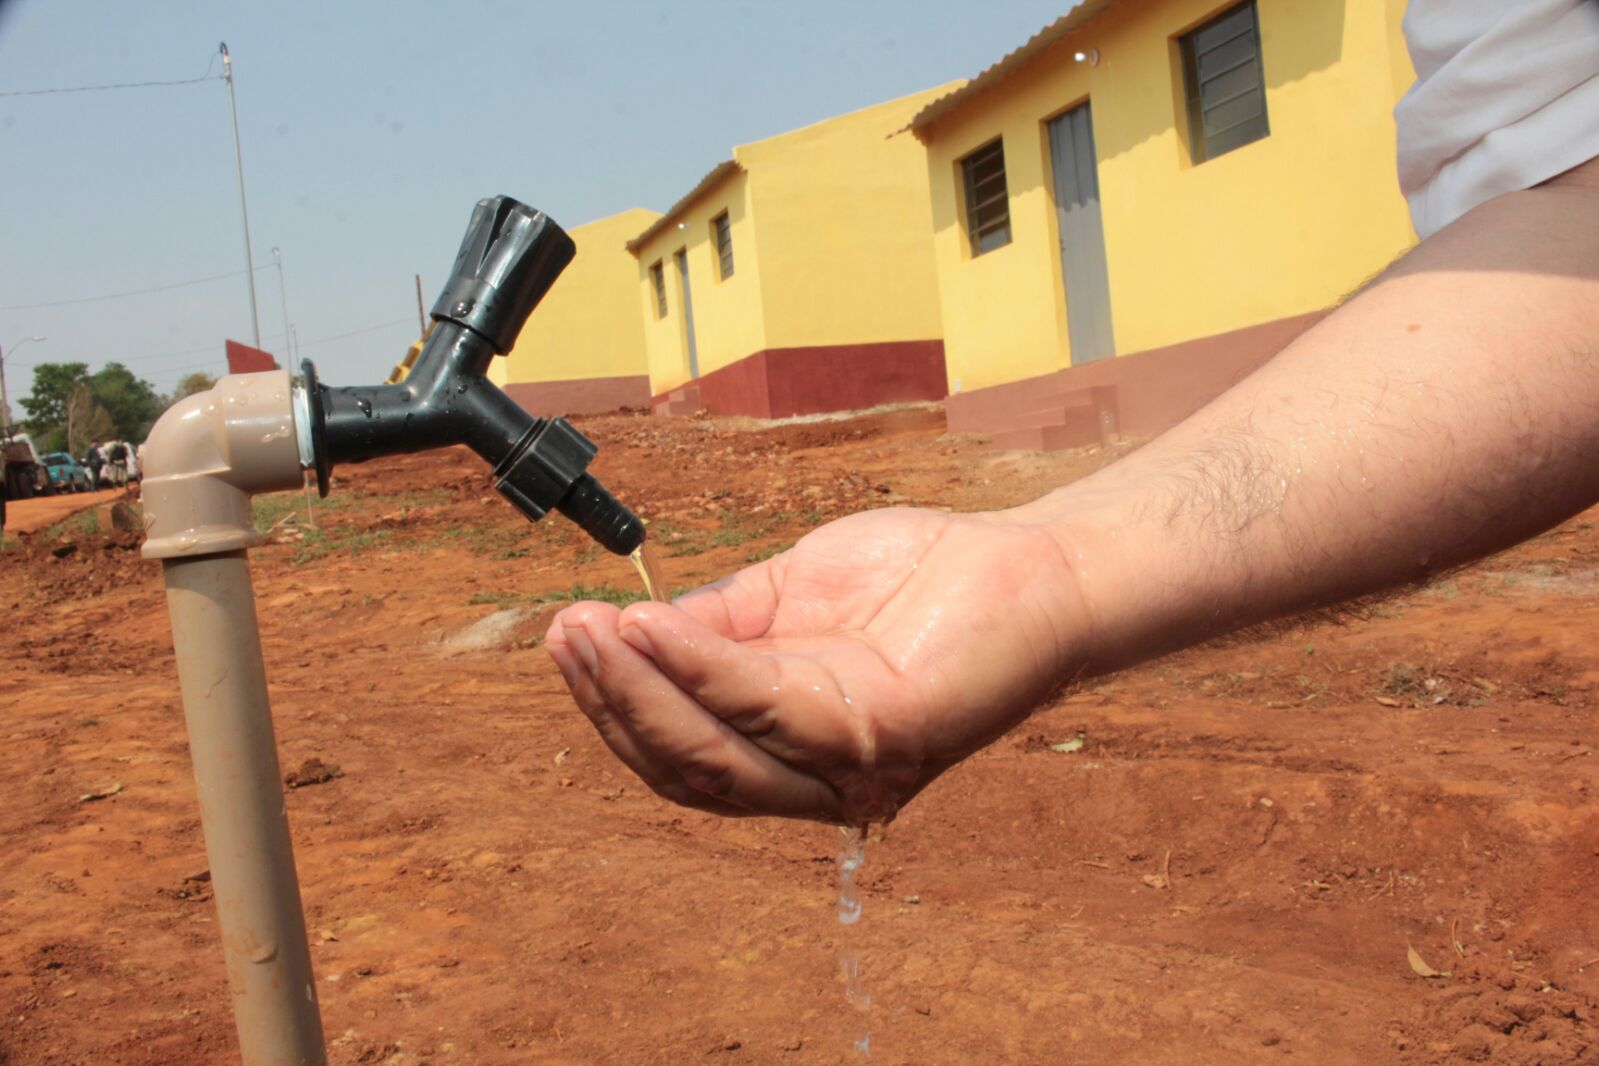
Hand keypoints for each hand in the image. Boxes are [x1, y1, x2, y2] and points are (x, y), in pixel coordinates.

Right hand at [545, 506, 1087, 822]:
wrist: (1025, 565)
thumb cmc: (914, 582)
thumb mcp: (787, 596)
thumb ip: (714, 624)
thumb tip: (629, 632)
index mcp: (788, 748)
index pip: (682, 751)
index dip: (617, 703)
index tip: (569, 636)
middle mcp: (815, 778)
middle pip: (685, 769)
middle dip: (612, 703)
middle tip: (565, 634)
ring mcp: (850, 769)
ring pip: (715, 756)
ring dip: (638, 691)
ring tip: (591, 630)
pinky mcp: (885, 740)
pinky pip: (766, 708)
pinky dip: (698, 665)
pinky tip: (653, 626)